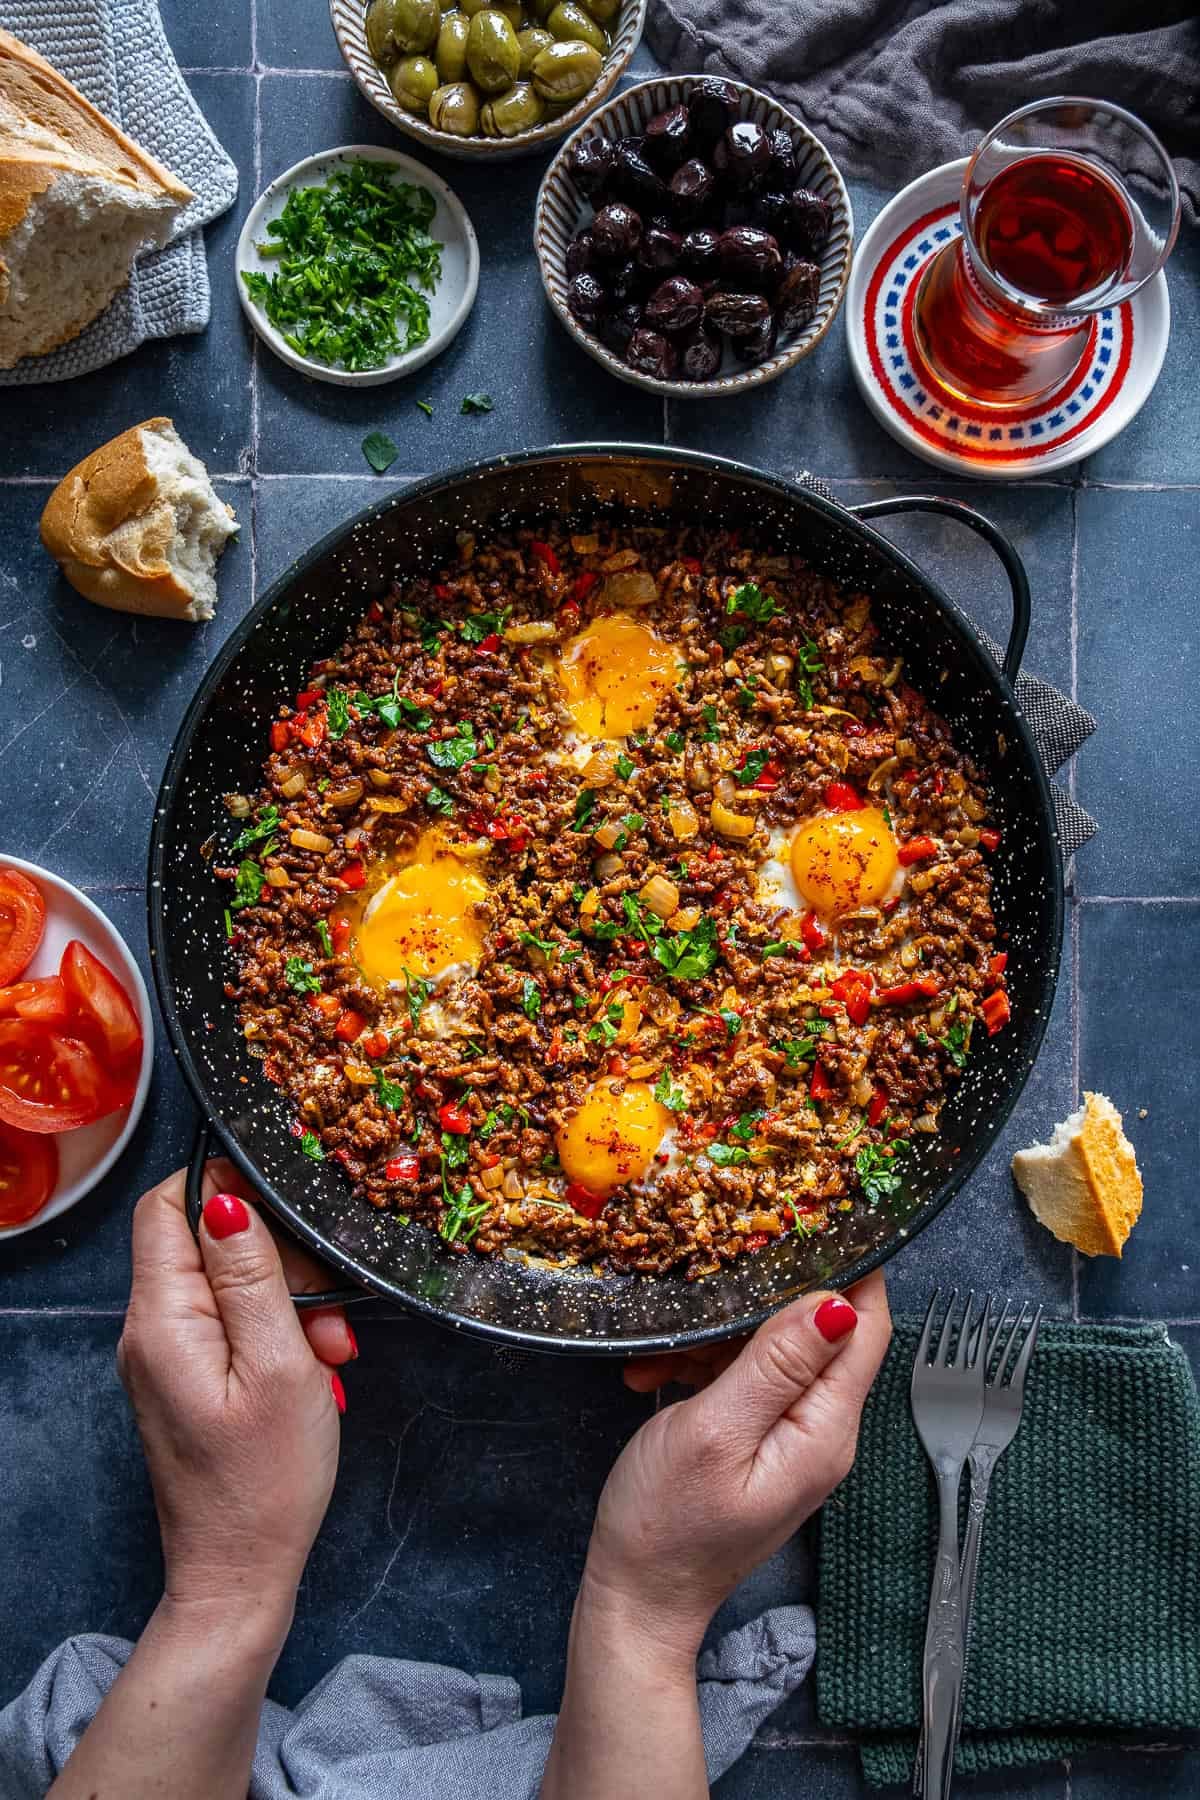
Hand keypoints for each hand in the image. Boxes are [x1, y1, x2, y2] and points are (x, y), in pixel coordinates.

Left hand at [117, 1160, 351, 1651]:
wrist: (239, 1575)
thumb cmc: (264, 1481)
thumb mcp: (278, 1365)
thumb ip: (252, 1276)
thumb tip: (228, 1198)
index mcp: (161, 1320)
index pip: (166, 1206)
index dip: (224, 1185)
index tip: (288, 1206)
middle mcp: (150, 1332)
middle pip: (204, 1242)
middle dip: (276, 1257)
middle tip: (327, 1307)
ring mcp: (167, 1357)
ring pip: (226, 1284)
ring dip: (288, 1299)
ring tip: (329, 1348)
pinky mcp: (188, 1380)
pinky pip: (231, 1325)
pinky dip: (276, 1333)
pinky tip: (313, 1367)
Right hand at [584, 1274, 890, 1658]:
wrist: (636, 1599)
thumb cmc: (668, 1523)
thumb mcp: (717, 1429)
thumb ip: (776, 1363)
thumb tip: (838, 1301)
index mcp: (825, 1427)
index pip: (867, 1327)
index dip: (853, 1267)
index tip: (814, 1215)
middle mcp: (822, 1431)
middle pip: (818, 1332)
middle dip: (764, 1298)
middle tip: (714, 1271)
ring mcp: (790, 1439)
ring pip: (772, 1352)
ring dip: (719, 1337)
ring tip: (665, 1350)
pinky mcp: (757, 1444)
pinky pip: (745, 1382)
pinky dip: (704, 1368)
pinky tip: (658, 1374)